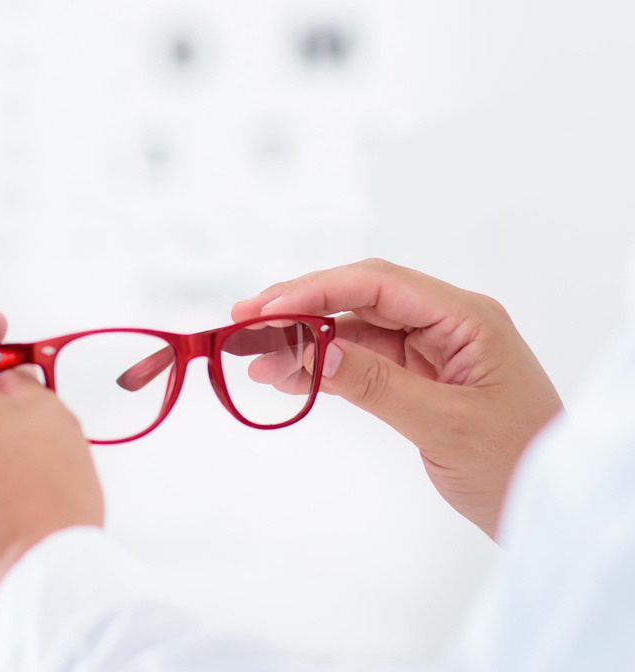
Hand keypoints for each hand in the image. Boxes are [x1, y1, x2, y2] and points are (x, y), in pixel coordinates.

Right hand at [233, 258, 563, 540]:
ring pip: (354, 330)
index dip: (317, 290)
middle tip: (244, 324)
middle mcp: (448, 324)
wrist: (549, 509)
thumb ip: (378, 384)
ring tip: (255, 359)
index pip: (380, 284)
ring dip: (305, 342)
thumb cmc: (519, 465)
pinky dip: (323, 369)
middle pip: (360, 298)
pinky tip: (288, 377)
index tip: (267, 309)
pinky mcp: (419, 379)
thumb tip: (315, 352)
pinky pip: (361, 362)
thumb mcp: (445, 424)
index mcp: (467, 318)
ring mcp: (432, 351)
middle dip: (300, 309)